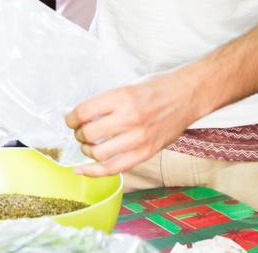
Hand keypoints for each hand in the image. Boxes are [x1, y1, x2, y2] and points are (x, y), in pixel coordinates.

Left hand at [64, 70, 201, 176]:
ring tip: (90, 144)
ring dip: (87, 150)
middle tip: (80, 131)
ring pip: (98, 153)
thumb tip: (79, 115)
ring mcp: (138, 138)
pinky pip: (114, 168)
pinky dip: (94, 172)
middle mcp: (129, 118)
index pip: (84, 112)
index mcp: (123, 96)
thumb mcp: (128, 86)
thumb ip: (106, 102)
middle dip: (78, 134)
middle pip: (88, 134)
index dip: (71, 118)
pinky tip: (82, 170)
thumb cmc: (159, 87)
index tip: (70, 119)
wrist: (188, 95)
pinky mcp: (146, 152)